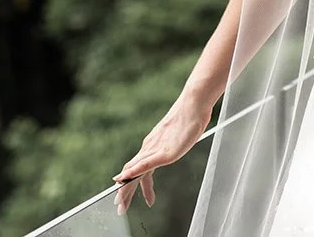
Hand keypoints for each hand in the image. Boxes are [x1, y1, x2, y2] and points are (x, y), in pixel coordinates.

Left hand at [112, 93, 212, 215]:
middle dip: (125, 192)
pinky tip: (123, 180)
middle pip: (132, 172)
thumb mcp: (179, 136)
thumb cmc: (190, 118)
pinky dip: (132, 173)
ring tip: (120, 204)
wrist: (194, 104)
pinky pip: (144, 164)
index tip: (126, 197)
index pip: (137, 168)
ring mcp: (155, 149)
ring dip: (126, 189)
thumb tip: (172, 149)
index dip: (131, 183)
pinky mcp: (162, 152)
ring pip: (134, 171)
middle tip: (119, 208)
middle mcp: (149, 147)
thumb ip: (172, 144)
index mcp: (152, 144)